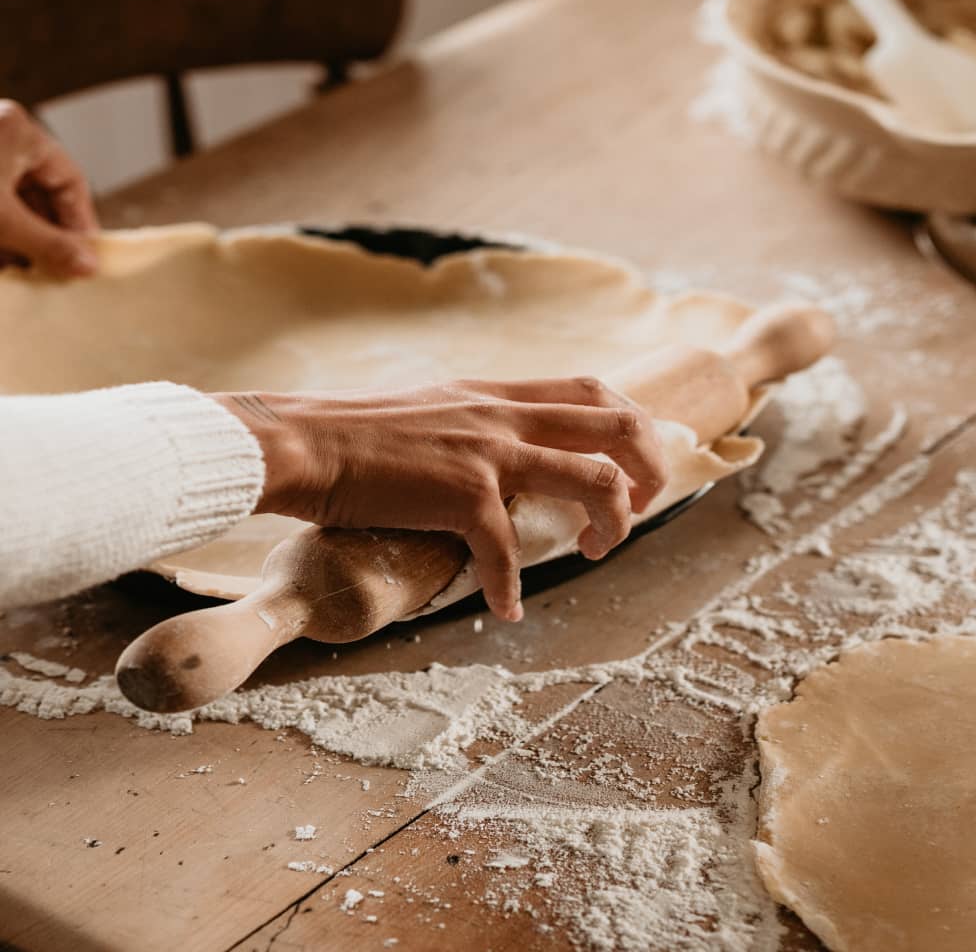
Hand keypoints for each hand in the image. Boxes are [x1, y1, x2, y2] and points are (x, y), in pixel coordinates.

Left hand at [0, 100, 98, 276]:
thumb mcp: (2, 221)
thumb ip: (48, 244)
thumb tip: (89, 267)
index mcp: (20, 130)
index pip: (70, 180)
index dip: (80, 222)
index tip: (84, 257)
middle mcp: (2, 135)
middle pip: (42, 192)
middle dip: (47, 235)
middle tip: (56, 270)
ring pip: (14, 201)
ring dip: (21, 238)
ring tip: (25, 271)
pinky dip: (1, 232)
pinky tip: (2, 260)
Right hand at [215, 378, 668, 621]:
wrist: (303, 443)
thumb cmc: (353, 432)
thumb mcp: (430, 410)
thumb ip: (474, 422)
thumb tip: (499, 449)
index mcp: (497, 394)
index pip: (592, 388)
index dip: (628, 424)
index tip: (631, 463)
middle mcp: (504, 415)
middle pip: (617, 423)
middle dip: (649, 466)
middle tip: (639, 508)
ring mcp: (488, 452)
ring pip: (595, 478)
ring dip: (612, 523)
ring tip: (592, 553)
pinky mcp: (461, 494)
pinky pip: (509, 550)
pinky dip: (511, 587)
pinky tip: (506, 610)